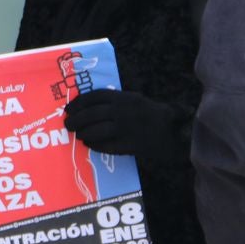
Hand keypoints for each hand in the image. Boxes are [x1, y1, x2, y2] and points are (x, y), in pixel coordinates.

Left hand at [64, 88, 181, 163]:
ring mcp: (128, 128)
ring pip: (97, 130)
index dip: (78, 103)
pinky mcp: (132, 145)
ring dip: (84, 133)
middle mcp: (124, 111)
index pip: (94, 97)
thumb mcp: (134, 100)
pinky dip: (96, 145)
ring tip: (79, 136)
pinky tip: (91, 145)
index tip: (68, 109)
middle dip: (76, 120)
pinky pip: (108, 146)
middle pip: (92, 114)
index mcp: (124, 97)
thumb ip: (114, 101)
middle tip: (68, 125)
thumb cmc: (152, 114)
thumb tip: (86, 106)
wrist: (175, 132)